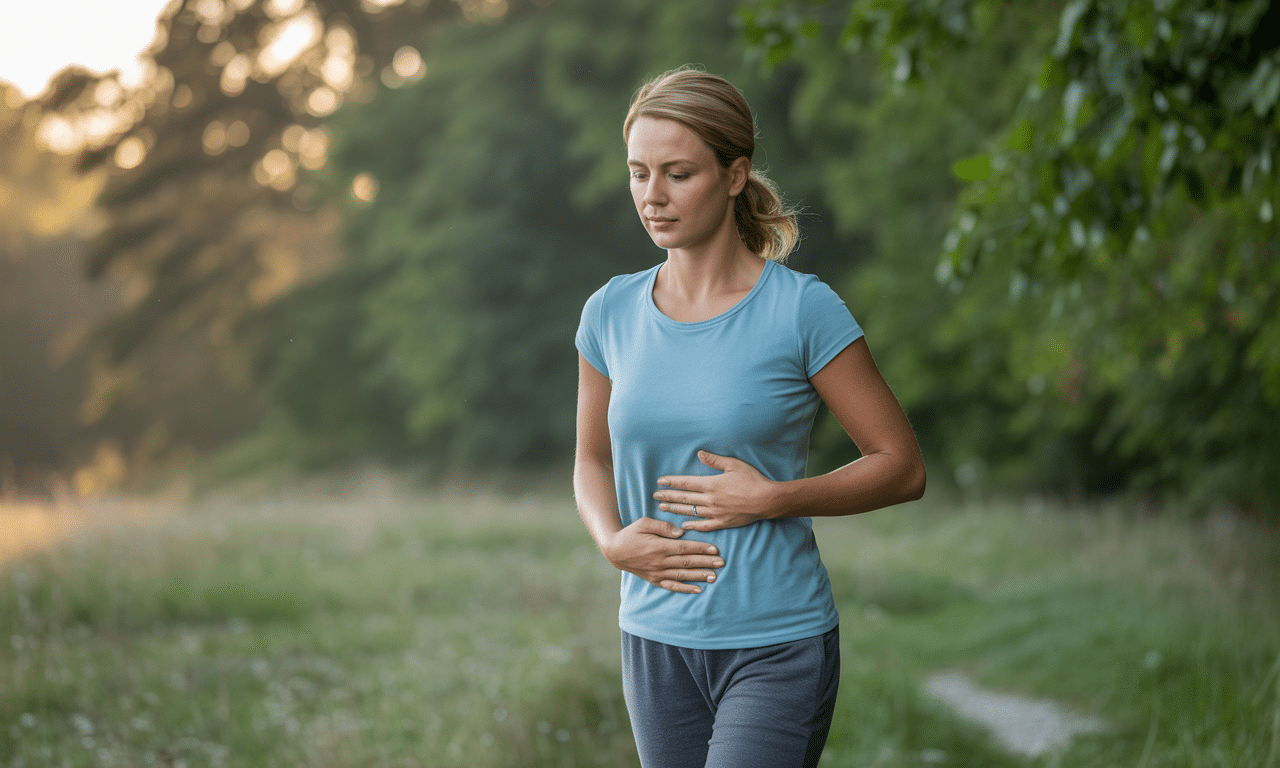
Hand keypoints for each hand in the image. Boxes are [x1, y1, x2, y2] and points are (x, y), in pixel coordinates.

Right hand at [602, 517, 724, 593]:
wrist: (615, 551)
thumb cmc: (631, 533)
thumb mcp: (644, 523)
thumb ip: (663, 526)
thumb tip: (680, 533)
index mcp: (659, 546)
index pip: (685, 548)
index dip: (701, 549)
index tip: (715, 549)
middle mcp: (660, 561)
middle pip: (687, 562)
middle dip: (706, 562)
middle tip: (722, 563)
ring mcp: (657, 572)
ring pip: (682, 575)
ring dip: (699, 576)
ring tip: (714, 576)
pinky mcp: (655, 580)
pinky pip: (672, 585)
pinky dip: (685, 588)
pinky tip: (698, 589)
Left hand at [654, 451, 777, 531]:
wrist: (767, 500)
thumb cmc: (752, 480)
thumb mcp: (734, 465)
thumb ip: (715, 460)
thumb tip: (699, 453)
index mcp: (711, 484)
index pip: (686, 483)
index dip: (672, 483)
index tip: (660, 482)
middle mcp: (710, 500)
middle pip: (685, 498)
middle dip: (668, 496)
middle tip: (655, 496)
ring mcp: (715, 512)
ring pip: (691, 511)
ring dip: (676, 509)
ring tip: (663, 508)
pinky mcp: (723, 522)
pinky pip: (704, 525)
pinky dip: (693, 525)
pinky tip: (683, 525)